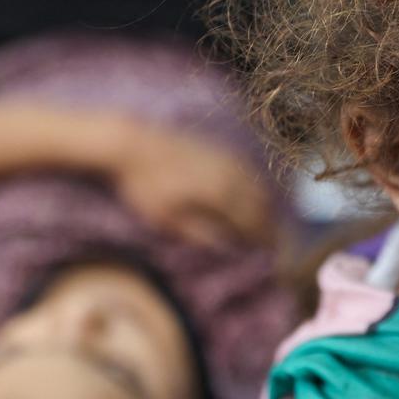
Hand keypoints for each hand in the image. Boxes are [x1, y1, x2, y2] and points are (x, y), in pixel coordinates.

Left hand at [113, 124, 274, 247]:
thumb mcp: (166, 219)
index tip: (266, 256)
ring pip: (258, 187)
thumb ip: (199, 234)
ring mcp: (227, 158)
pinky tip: (244, 202)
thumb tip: (227, 249)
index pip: (254, 222)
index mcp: (222, 193)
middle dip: (267, 226)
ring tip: (259, 227)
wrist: (131, 142)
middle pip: (262, 205)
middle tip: (267, 245)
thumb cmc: (144, 186)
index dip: (262, 241)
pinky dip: (253, 191)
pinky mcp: (219, 149)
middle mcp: (232, 174)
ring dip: (263, 208)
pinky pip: (248, 174)